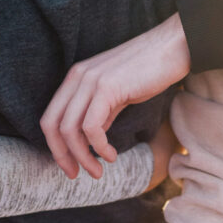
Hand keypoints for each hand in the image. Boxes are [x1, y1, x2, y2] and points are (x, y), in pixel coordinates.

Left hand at [41, 13, 190, 178]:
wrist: (172, 48)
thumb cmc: (149, 71)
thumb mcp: (117, 94)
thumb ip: (101, 114)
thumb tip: (91, 138)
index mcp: (76, 77)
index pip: (51, 117)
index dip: (56, 146)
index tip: (69, 166)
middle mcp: (77, 77)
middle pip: (52, 125)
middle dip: (62, 155)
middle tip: (75, 175)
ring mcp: (90, 81)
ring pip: (70, 129)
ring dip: (83, 157)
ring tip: (98, 170)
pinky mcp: (107, 87)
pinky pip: (92, 127)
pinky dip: (98, 147)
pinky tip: (111, 155)